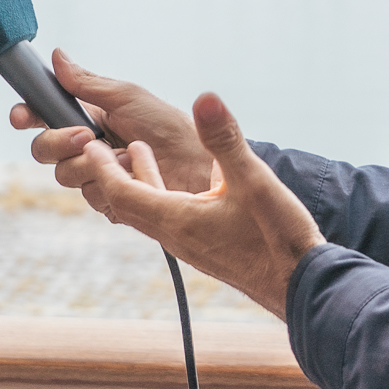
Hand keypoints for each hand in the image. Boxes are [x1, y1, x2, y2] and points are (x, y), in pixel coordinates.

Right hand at [9, 51, 216, 210]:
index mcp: (86, 116)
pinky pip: (92, 199)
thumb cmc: (168, 125)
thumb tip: (57, 56)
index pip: (42, 115)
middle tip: (89, 136)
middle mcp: (86, 147)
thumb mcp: (127, 97)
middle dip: (60, 143)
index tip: (22, 116)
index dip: (25, 115)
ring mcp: (96, 175)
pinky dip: (112, 187)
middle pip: (44, 150)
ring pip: (66, 176)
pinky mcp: (110, 202)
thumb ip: (88, 83)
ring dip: (95, 165)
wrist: (199, 164)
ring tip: (128, 156)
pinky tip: (135, 178)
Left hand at [78, 92, 324, 315]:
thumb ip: (225, 139)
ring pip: (148, 213)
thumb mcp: (253, 179)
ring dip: (137, 182)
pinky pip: (167, 221)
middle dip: (110, 173)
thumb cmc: (278, 238)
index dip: (101, 166)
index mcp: (177, 219)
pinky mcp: (206, 251)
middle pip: (127, 204)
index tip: (88, 143)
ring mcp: (191, 246)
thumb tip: (205, 100)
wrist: (301, 288)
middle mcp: (176, 236)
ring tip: (138, 153)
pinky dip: (158, 196)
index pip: (122, 192)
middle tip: (98, 145)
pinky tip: (180, 187)